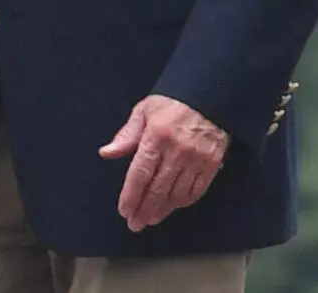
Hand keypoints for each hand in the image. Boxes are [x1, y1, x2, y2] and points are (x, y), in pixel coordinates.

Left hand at [99, 94, 229, 231]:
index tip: (124, 210)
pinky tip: (173, 206)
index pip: (140, 174)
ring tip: (151, 219)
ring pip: (176, 194)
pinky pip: (196, 190)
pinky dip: (183, 202)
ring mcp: (196, 159)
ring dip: (162, 210)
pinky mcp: (211, 163)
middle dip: (144, 210)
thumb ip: (126, 135)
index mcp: (156, 136)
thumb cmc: (172, 102)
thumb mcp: (144, 111)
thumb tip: (106, 153)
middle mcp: (177, 151)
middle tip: (135, 224)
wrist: (209, 94)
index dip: (131, 196)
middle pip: (157, 190)